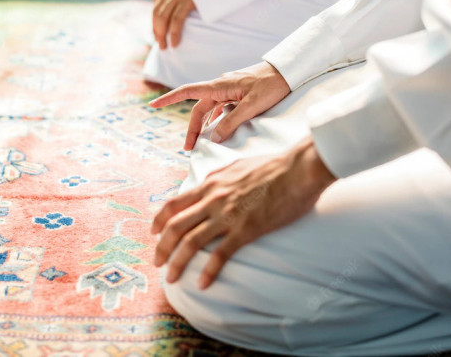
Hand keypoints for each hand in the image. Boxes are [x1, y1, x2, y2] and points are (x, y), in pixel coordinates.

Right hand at [150, 62, 290, 149]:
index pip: (188, 92)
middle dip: (192, 128)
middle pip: (199, 108)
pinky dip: (217, 120)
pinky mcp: (238, 93)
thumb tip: (213, 138)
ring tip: (202, 143)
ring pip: (210, 109)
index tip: (152, 104)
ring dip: (204, 125)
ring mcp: (229, 89)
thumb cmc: (271, 85)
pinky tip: (220, 130)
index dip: (169, 99)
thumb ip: (232, 122)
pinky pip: (222, 108)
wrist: (288, 72)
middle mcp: (221, 86)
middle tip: (188, 148)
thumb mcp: (252, 106)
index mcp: (220, 86)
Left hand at [152, 0, 195, 48]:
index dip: (155, 21)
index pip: (157, 4)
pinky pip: (177, 20)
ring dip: (162, 35)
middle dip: (157, 30)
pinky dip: (174, 34)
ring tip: (165, 47)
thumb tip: (182, 5)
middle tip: (160, 43)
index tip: (158, 32)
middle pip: (157, 12)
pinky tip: (174, 43)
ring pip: (163, 17)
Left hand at [152, 137, 336, 288]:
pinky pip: (221, 254)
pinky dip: (209, 271)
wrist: (297, 169)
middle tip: (156, 262)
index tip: (153, 232)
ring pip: (191, 241)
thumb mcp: (236, 166)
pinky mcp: (245, 229)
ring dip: (177, 262)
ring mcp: (227, 215)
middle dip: (161, 246)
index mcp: (210, 184)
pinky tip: (202, 284)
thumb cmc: (272, 166)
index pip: (174, 203)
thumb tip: (208, 182)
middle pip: (176, 226)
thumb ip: (219, 177)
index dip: (159, 219)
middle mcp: (213, 199)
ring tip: (171, 278)